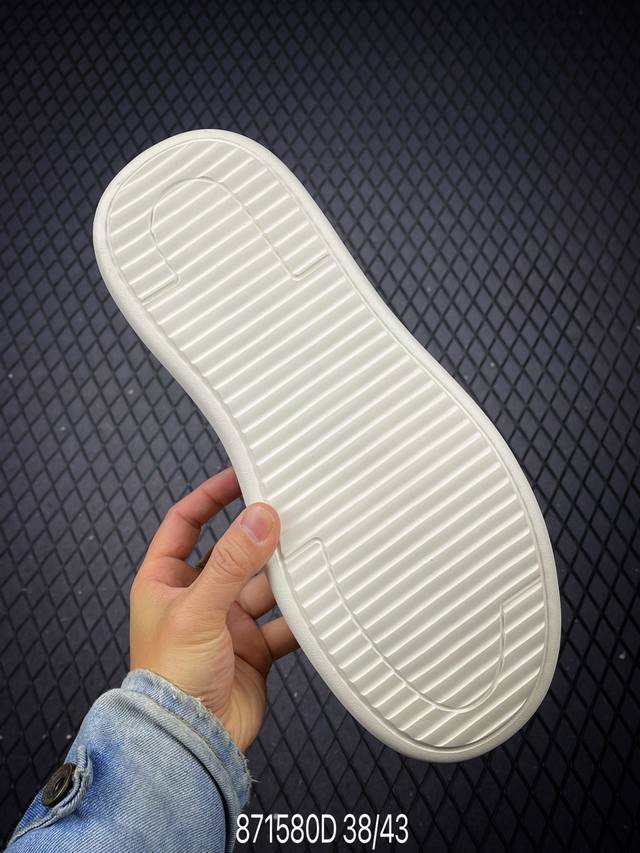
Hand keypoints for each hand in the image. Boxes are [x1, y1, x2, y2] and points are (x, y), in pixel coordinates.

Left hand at [129, 467, 297, 751]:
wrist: (190, 744)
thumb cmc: (169, 682)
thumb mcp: (198, 610)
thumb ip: (231, 562)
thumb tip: (258, 517)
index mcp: (165, 582)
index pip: (186, 522)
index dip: (210, 496)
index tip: (239, 477)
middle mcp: (196, 598)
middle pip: (233, 552)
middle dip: (259, 538)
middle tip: (287, 515)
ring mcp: (226, 623)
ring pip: (262, 585)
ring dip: (283, 576)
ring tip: (308, 558)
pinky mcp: (252, 648)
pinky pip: (282, 621)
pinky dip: (299, 615)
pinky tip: (314, 607)